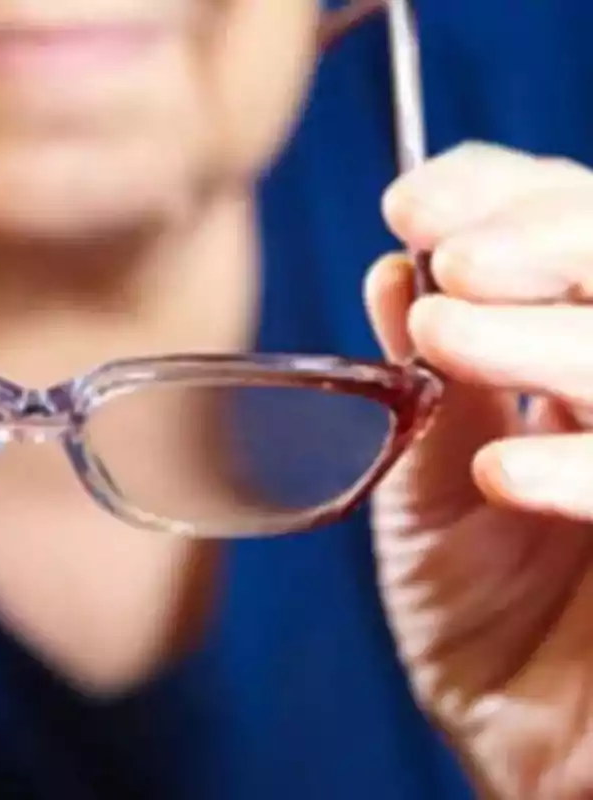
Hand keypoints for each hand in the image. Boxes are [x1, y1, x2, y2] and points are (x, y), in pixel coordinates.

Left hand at [368, 142, 592, 798]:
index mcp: (580, 365)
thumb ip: (428, 390)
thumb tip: (399, 269)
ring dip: (549, 334)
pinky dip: (584, 469)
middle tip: (456, 253)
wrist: (526, 753)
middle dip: (549, 235)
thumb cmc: (485, 623)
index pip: (572, 233)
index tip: (415, 204)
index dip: (507, 196)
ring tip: (449, 336)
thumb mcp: (430, 493)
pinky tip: (502, 472)